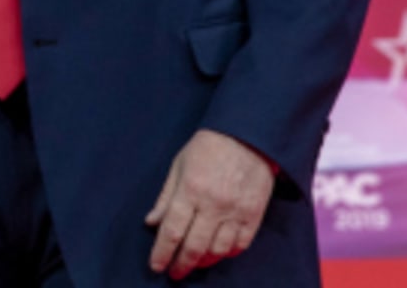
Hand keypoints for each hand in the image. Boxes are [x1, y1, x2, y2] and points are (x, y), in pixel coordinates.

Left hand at [144, 128, 273, 279]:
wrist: (248, 134)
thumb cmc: (208, 147)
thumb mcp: (179, 165)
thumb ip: (165, 196)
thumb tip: (152, 222)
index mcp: (190, 189)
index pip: (172, 231)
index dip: (162, 253)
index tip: (156, 266)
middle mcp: (213, 204)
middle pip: (194, 246)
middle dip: (181, 264)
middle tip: (174, 272)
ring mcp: (236, 211)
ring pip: (218, 250)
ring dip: (204, 261)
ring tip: (195, 263)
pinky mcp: (254, 214)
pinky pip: (241, 244)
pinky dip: (228, 253)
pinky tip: (218, 253)